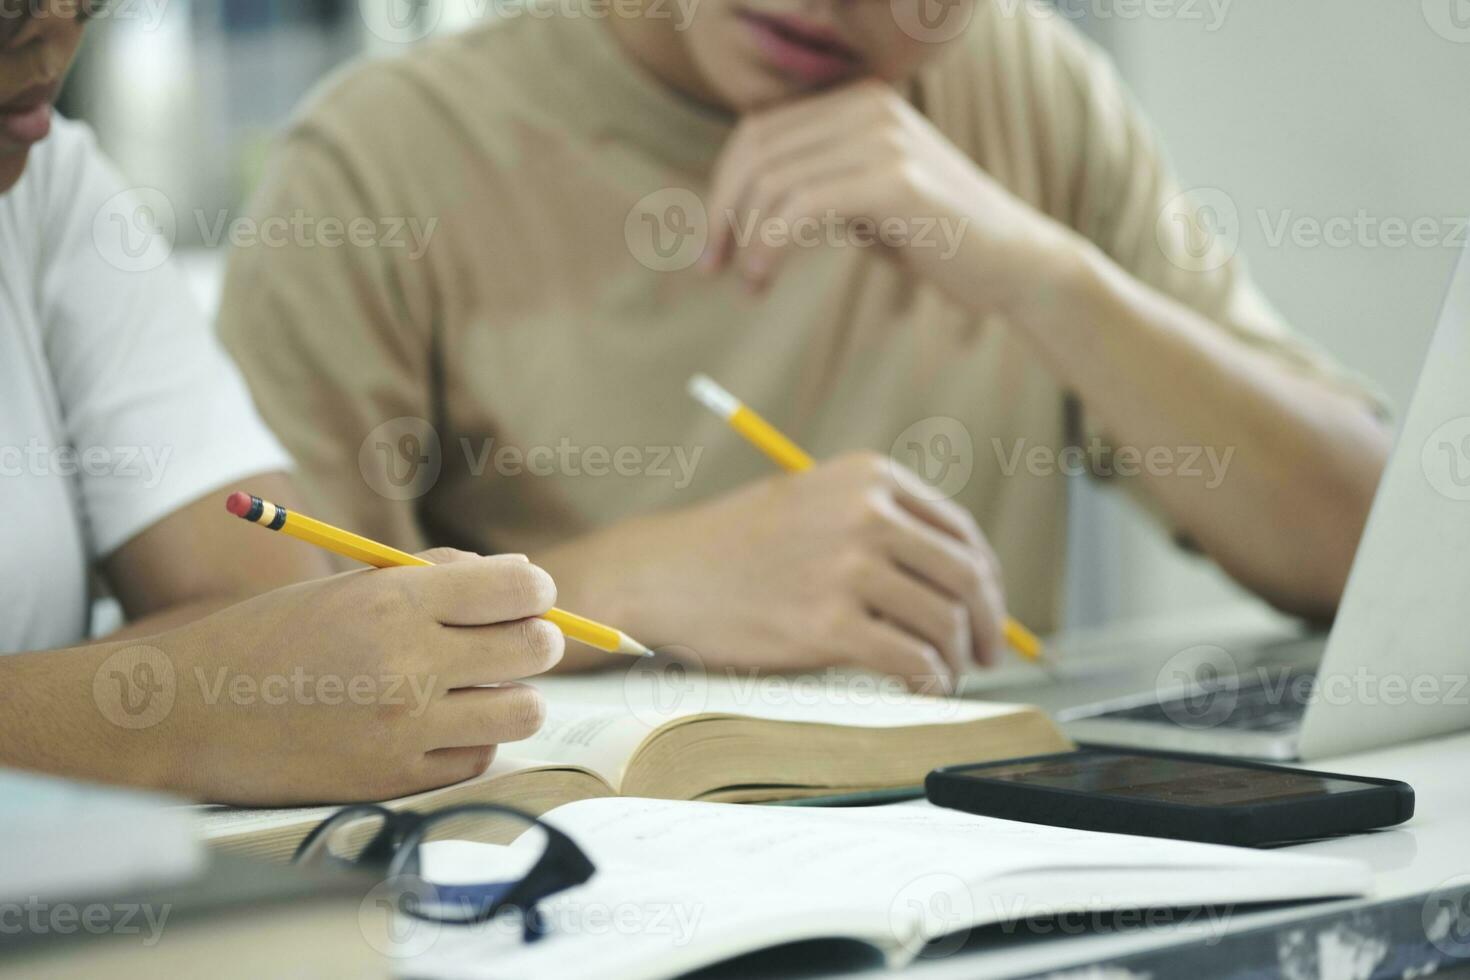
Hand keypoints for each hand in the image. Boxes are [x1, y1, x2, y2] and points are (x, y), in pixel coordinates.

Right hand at [123, 551, 561, 804]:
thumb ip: (435, 576)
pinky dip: (471, 739)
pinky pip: (479, 757)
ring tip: (476, 687)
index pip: (521, 589)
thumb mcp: (348, 585)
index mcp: (395, 600)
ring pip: (524, 710)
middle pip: (536, 649)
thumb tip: (520, 578)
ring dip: (511, 695)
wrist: (186, 714)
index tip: (526, 596)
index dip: (536, 591)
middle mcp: (409, 664)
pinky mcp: (394, 778)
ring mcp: (405, 728)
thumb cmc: (270, 637)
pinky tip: (436, 724)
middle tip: (509, 642)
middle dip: (535, 639)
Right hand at [574, 453, 1009, 691]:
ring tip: (945, 678)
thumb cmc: (738, 547)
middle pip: (964, 576)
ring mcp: (848, 567)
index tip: (988, 614)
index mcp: (869, 477)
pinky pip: (911, 659)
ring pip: (944, 622)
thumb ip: (881, 522)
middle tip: (989, 656)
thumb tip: (960, 579)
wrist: (665, 575)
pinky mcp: (828, 624)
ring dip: (956, 660)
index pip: (960, 532)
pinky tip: (920, 690)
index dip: (988, 582)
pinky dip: (929, 682)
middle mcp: (866, 513)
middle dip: (988, 625)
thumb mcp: (814, 500)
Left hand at [703, 79, 1074, 314]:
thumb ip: (814, 182)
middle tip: (711, 266)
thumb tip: (738, 204)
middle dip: (723, 212)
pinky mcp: (895, 180)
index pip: (759, 130)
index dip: (723, 186)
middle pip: (757, 151)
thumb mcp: (864, 196)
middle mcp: (868, 105)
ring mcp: (883, 138)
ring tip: (749, 282)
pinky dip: (768, 245)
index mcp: (857, 100)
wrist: (1013, 262)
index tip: (712, 243)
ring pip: (774, 180)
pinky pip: (801, 208)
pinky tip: (763, 277)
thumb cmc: (934, 237)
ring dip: (746, 237)